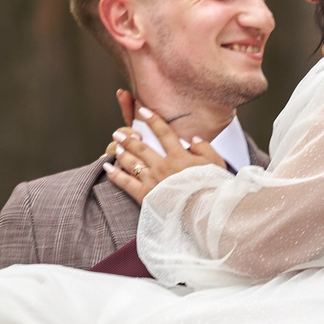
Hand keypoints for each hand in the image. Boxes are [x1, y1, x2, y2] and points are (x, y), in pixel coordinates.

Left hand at [101, 106, 226, 202]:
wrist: (205, 212)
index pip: (164, 133)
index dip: (152, 120)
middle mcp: (162, 166)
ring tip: (115, 147)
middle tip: (118, 133)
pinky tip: (107, 167)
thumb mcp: (216, 165)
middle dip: (128, 138)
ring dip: (122, 153)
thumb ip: (205, 148)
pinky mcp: (145, 196)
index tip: (143, 111)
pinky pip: (126, 183)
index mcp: (179, 156)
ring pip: (132, 163)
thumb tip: (193, 139)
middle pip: (141, 148)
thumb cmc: (214, 189)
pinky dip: (114, 174)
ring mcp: (152, 180)